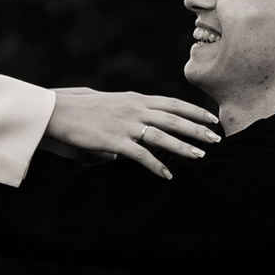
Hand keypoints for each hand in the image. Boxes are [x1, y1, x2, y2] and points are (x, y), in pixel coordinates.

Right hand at [45, 87, 219, 179]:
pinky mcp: (114, 141)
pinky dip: (157, 166)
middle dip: (198, 129)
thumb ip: (128, 113)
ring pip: (163, 136)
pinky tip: (168, 175)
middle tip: (216, 139)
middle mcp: (135, 108)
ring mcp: (126, 124)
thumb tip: (137, 130)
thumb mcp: (111, 104)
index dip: (194, 111)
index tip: (212, 118)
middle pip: (174, 119)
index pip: (173, 103)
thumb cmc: (81, 109)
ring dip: (184, 147)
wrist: (58, 111)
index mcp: (136, 99)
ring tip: (200, 156)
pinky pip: (141, 155)